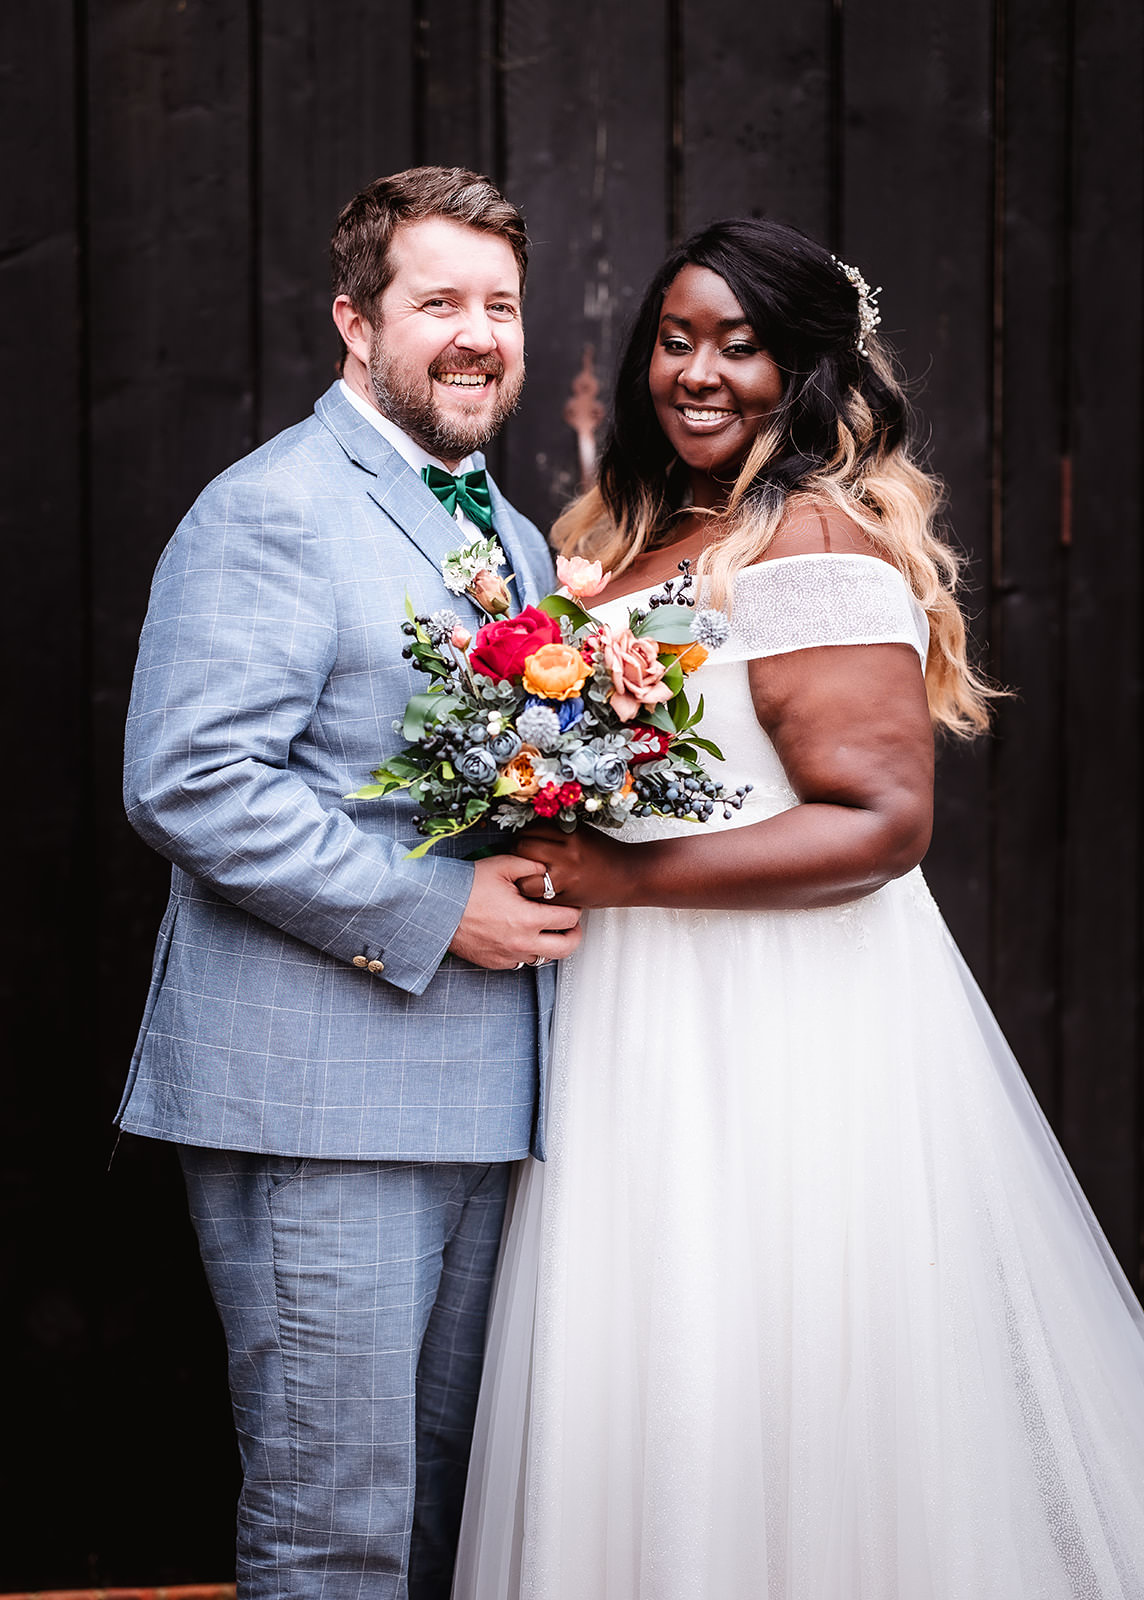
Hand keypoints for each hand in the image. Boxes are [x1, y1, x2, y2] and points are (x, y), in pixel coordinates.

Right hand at [448, 854, 583, 968]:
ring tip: (544, 928)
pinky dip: (527, 950)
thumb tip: (546, 869)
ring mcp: (509, 956)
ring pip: (544, 958)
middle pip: (566, 948)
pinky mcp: (496, 963)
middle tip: (570, 924)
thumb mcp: (502, 866)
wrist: (436, 908)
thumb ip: (531, 865)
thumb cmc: (465, 887)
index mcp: (528, 919)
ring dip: (549, 944)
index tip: (570, 904)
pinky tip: (521, 935)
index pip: (569, 920)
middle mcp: (521, 943)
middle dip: (573, 935)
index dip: (575, 910)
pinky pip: (522, 962)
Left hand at [515, 824, 635, 909]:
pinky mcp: (567, 895)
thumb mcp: (584, 833)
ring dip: (520, 876)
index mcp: (571, 834)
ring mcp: (566, 876)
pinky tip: (537, 890)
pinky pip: (538, 895)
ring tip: (525, 875)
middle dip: (516, 852)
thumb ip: (559, 832)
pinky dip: (533, 893)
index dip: (523, 834)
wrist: (630, 875)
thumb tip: (529, 832)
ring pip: (525, 875)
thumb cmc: (607, 854)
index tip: (523, 838)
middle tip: (519, 856)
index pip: (532, 828)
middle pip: (523, 848)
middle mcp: (567, 853)